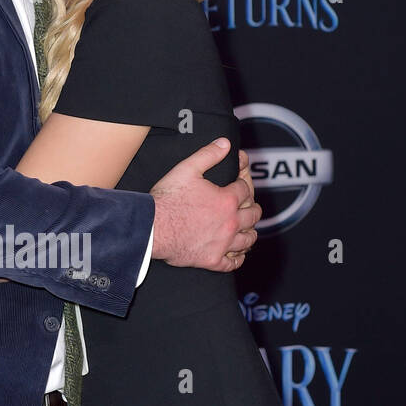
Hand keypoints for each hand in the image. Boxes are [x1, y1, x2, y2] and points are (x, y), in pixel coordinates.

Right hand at [150, 138, 261, 271]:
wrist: (151, 228)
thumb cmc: (167, 199)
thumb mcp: (186, 169)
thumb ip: (208, 154)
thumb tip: (225, 143)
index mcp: (227, 199)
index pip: (245, 189)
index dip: (243, 182)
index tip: (239, 181)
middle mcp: (230, 222)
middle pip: (253, 214)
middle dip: (252, 207)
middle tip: (248, 206)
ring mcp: (223, 243)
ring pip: (248, 239)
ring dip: (250, 232)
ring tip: (247, 229)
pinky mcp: (212, 260)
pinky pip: (233, 262)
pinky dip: (238, 257)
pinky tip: (236, 253)